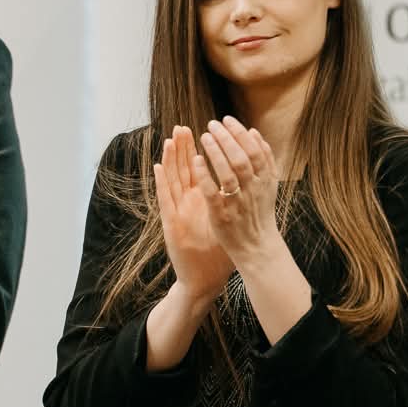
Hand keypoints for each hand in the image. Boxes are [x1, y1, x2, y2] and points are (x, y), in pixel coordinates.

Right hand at [152, 127, 232, 301]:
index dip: (199, 152)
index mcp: (201, 202)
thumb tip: (248, 188)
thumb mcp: (225, 222)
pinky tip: (158, 166)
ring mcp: (178, 213)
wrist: (204, 280)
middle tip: (181, 127)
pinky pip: (166, 200)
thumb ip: (231, 204)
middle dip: (183, 148)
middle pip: (184, 170)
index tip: (202, 133)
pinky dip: (162, 182)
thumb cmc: (217, 252)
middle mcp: (188, 205)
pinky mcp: (171, 225)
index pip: (198, 171)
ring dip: (171, 159)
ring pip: (172, 180)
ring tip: (169, 139)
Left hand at [195, 117, 283, 265]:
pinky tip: (196, 160)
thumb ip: (265, 159)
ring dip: (215, 152)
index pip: (255, 151)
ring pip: (228, 173)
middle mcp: (253, 190)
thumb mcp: (269, 186)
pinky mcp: (222, 215)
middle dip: (226, 138)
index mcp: (265, 181)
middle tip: (211, 124)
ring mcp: (237, 203)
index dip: (240, 133)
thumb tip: (254, 132)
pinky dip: (204, 175)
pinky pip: (212, 192)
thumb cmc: (259, 214)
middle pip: (241, 158)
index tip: (226, 120)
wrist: (257, 248)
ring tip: (204, 137)